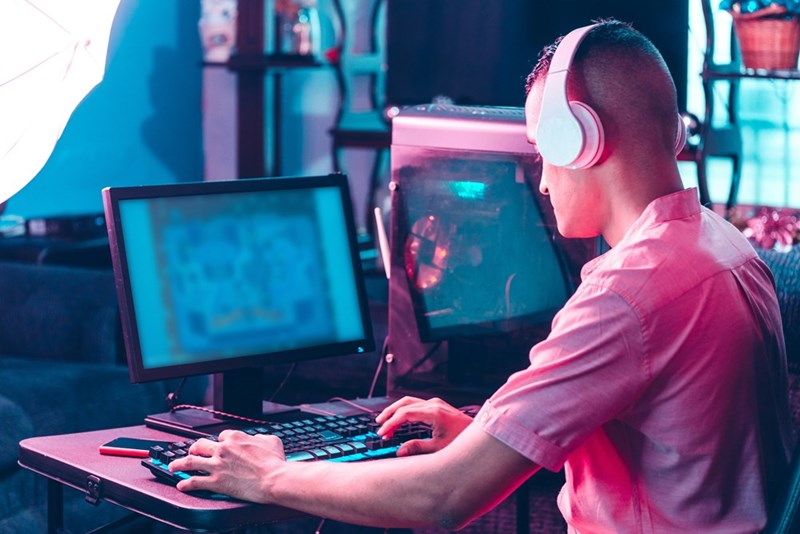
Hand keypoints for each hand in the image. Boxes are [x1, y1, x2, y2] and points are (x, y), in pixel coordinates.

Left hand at [168, 430, 283, 502]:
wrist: (273, 479)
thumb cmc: (275, 461)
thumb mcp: (271, 440)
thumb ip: (259, 437)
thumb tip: (255, 438)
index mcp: (235, 438)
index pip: (221, 436)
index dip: (220, 441)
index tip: (220, 445)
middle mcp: (223, 449)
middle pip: (201, 445)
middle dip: (194, 448)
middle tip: (192, 451)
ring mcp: (217, 465)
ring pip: (191, 462)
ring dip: (179, 463)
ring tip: (173, 466)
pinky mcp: (215, 482)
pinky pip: (195, 482)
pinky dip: (185, 483)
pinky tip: (181, 484)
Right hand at [375, 396, 472, 456]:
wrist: (480, 435)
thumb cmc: (462, 442)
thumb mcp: (439, 449)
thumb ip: (418, 448)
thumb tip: (399, 451)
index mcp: (434, 413)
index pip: (405, 413)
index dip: (391, 423)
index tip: (382, 433)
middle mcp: (434, 404)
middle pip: (404, 403)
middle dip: (389, 414)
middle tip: (379, 426)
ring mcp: (435, 403)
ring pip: (409, 402)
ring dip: (396, 411)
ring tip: (385, 424)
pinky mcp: (437, 406)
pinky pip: (415, 404)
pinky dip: (404, 412)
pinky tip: (399, 422)